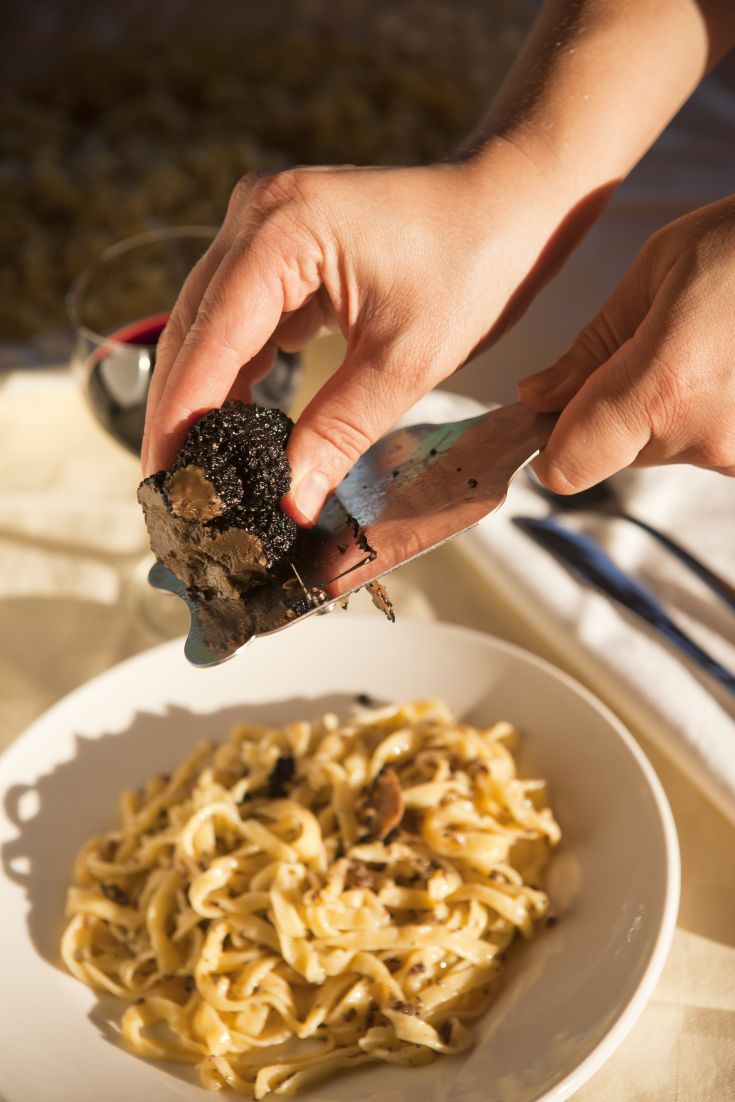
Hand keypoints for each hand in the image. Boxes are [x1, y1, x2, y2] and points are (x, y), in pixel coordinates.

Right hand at [142, 152, 568, 522]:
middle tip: (176, 491)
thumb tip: (290, 504)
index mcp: (283, 229)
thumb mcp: (405, 361)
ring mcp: (263, 226)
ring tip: (201, 470)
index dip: (182, 418)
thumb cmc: (473, 266)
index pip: (210, 338)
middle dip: (181, 414)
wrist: (509, 208)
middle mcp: (257, 216)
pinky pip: (238, 319)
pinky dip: (235, 374)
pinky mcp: (279, 249)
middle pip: (192, 330)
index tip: (167, 484)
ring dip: (203, 397)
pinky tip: (236, 427)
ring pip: (208, 327)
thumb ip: (339, 433)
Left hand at [519, 195, 734, 488]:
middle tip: (652, 348)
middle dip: (617, 411)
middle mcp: (705, 435)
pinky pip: (715, 446)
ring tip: (709, 347)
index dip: (553, 444)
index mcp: (661, 386)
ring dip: (670, 412)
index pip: (567, 466)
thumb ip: (591, 347)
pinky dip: (712, 412)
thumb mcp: (658, 271)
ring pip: (670, 449)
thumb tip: (538, 396)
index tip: (553, 416)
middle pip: (618, 453)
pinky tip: (728, 365)